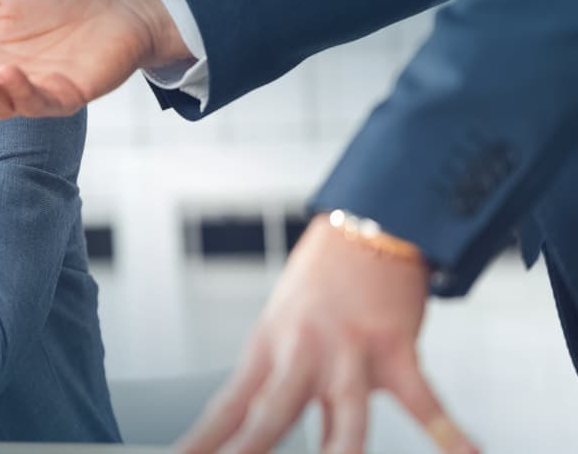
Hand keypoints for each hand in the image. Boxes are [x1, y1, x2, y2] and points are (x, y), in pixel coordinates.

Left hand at [179, 216, 478, 453]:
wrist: (367, 221)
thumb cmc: (324, 280)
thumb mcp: (285, 323)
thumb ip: (283, 378)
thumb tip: (272, 426)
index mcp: (268, 347)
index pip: (228, 405)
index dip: (203, 440)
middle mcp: (301, 352)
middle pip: (272, 414)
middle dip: (251, 451)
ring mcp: (347, 350)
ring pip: (344, 415)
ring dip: (339, 453)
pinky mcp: (394, 347)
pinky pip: (424, 399)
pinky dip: (449, 431)